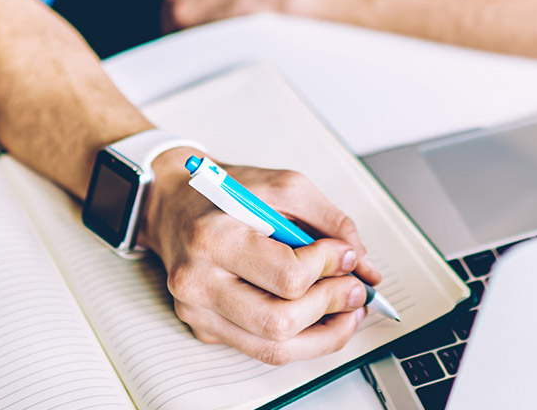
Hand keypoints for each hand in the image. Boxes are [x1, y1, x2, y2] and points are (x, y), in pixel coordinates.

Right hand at [140, 147, 384, 364]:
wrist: (173, 203)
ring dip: (323, 334)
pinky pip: (261, 349)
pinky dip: (300, 339)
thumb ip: (331, 222)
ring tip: (347, 312)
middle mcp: (198, 282)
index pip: (287, 276)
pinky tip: (318, 317)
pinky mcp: (204, 328)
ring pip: (273, 348)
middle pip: (279, 322)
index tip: (347, 256)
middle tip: (355, 290)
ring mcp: (198, 311)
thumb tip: (362, 265)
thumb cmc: (225, 193)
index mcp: (214, 238)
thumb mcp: (283, 187)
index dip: (329, 267)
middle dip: (330, 307)